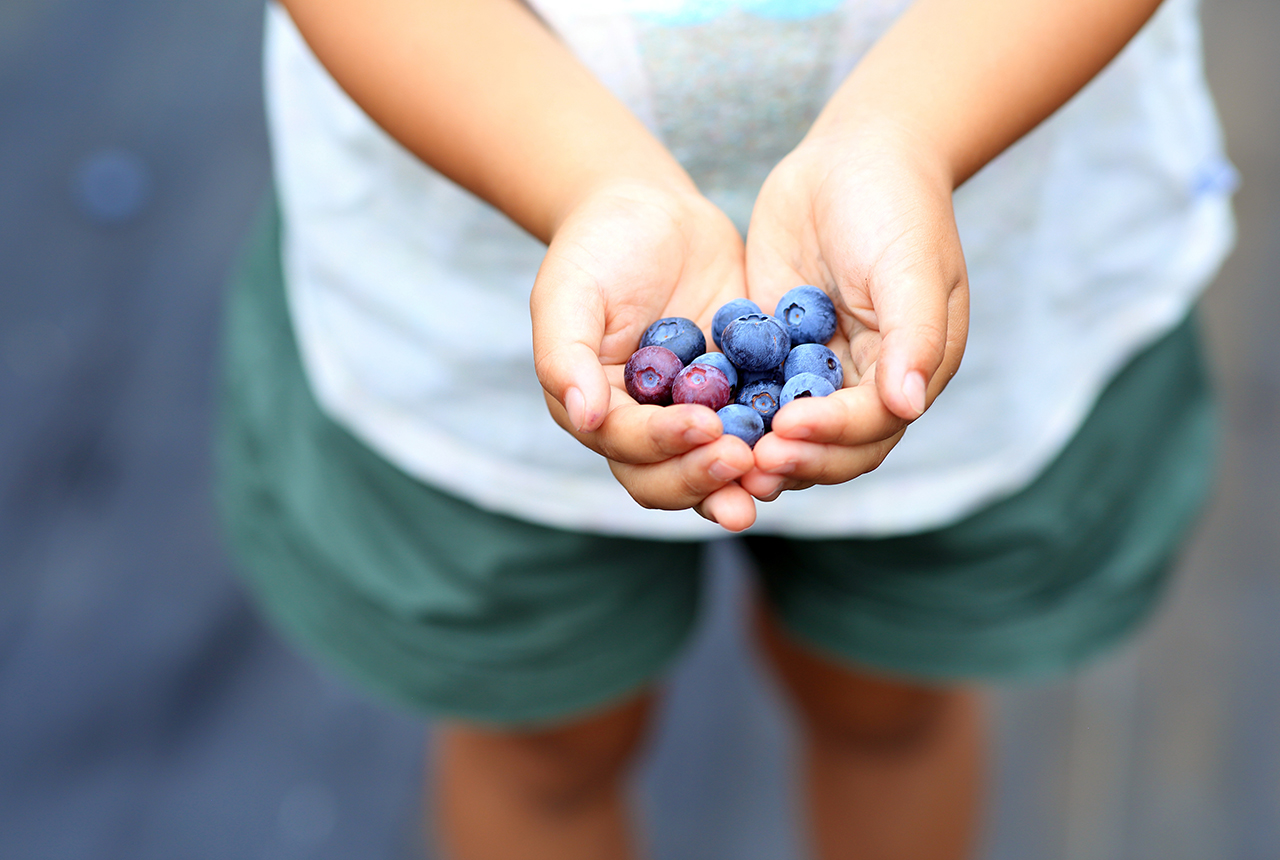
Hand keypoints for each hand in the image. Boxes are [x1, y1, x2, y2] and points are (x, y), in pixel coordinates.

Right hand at [531, 182, 758, 530]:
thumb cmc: (596, 248)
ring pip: (716, 467)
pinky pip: (760, 424)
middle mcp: (645, 427)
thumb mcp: (568, 292)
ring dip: (743, 478)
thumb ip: (565, 356)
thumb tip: (585, 418)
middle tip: (743, 460)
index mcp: (598, 412)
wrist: (652, 214)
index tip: (702, 425)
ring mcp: (696, 414)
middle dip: (704, 478)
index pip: (627, 446)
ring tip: (775, 471)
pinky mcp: (740, 393)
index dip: (662, 443)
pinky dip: (780, 435)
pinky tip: (811, 431)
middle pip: (669, 479)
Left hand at [740, 122, 969, 500]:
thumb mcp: (911, 266)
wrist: (852, 155)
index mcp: (909, 371)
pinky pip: (752, 392)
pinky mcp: (774, 351)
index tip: (787, 429)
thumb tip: (909, 406)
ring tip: (718, 458)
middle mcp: (865, 382)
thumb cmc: (895, 204)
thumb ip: (914, 337)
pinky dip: (731, 411)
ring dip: (758, 450)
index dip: (831, 436)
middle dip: (794, 459)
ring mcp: (817, 369)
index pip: (871, 426)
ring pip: (789, 431)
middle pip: (831, 447)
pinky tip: (695, 418)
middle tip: (746, 467)